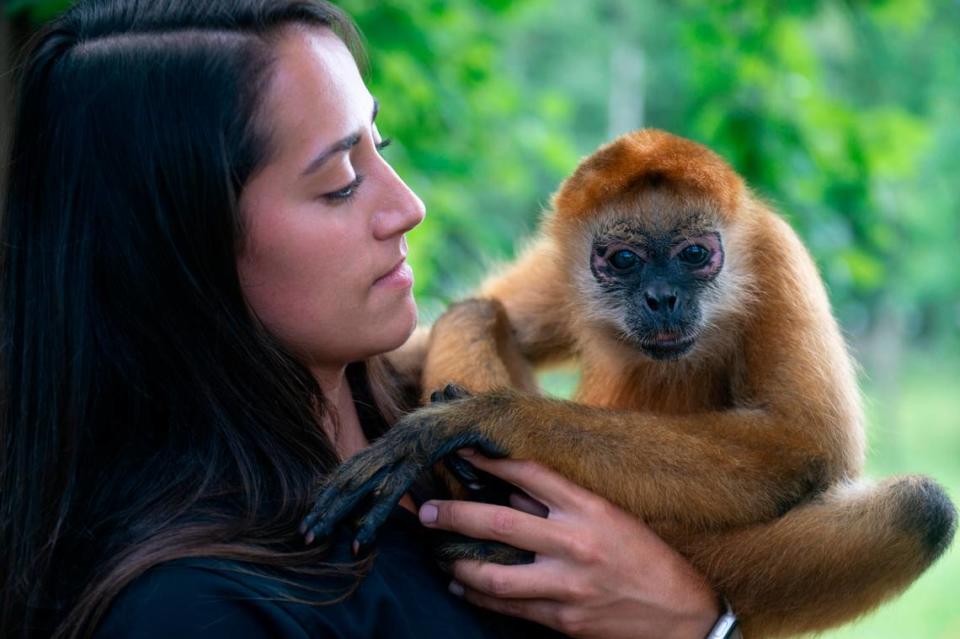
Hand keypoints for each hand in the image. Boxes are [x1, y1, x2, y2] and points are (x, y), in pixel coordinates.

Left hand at [299, 392, 508, 546]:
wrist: (517, 414)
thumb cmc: (488, 434)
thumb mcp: (451, 452)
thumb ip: (430, 458)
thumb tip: (417, 472)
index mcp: (403, 435)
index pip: (360, 465)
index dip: (335, 490)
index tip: (317, 515)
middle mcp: (401, 433)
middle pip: (353, 471)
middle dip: (326, 503)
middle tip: (304, 532)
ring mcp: (413, 438)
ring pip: (365, 479)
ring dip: (338, 511)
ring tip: (317, 536)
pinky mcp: (429, 446)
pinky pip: (396, 484)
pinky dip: (376, 512)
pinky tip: (361, 535)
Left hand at [418, 452, 720, 638]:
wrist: (685, 615)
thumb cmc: (650, 557)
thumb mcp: (614, 517)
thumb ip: (565, 502)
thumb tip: (514, 488)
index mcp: (590, 509)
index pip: (530, 474)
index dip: (491, 461)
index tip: (463, 450)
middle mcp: (575, 543)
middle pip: (499, 522)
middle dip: (455, 514)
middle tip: (426, 510)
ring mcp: (567, 585)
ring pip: (494, 573)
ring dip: (458, 563)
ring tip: (438, 553)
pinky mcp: (563, 620)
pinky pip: (508, 608)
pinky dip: (478, 596)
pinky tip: (461, 587)